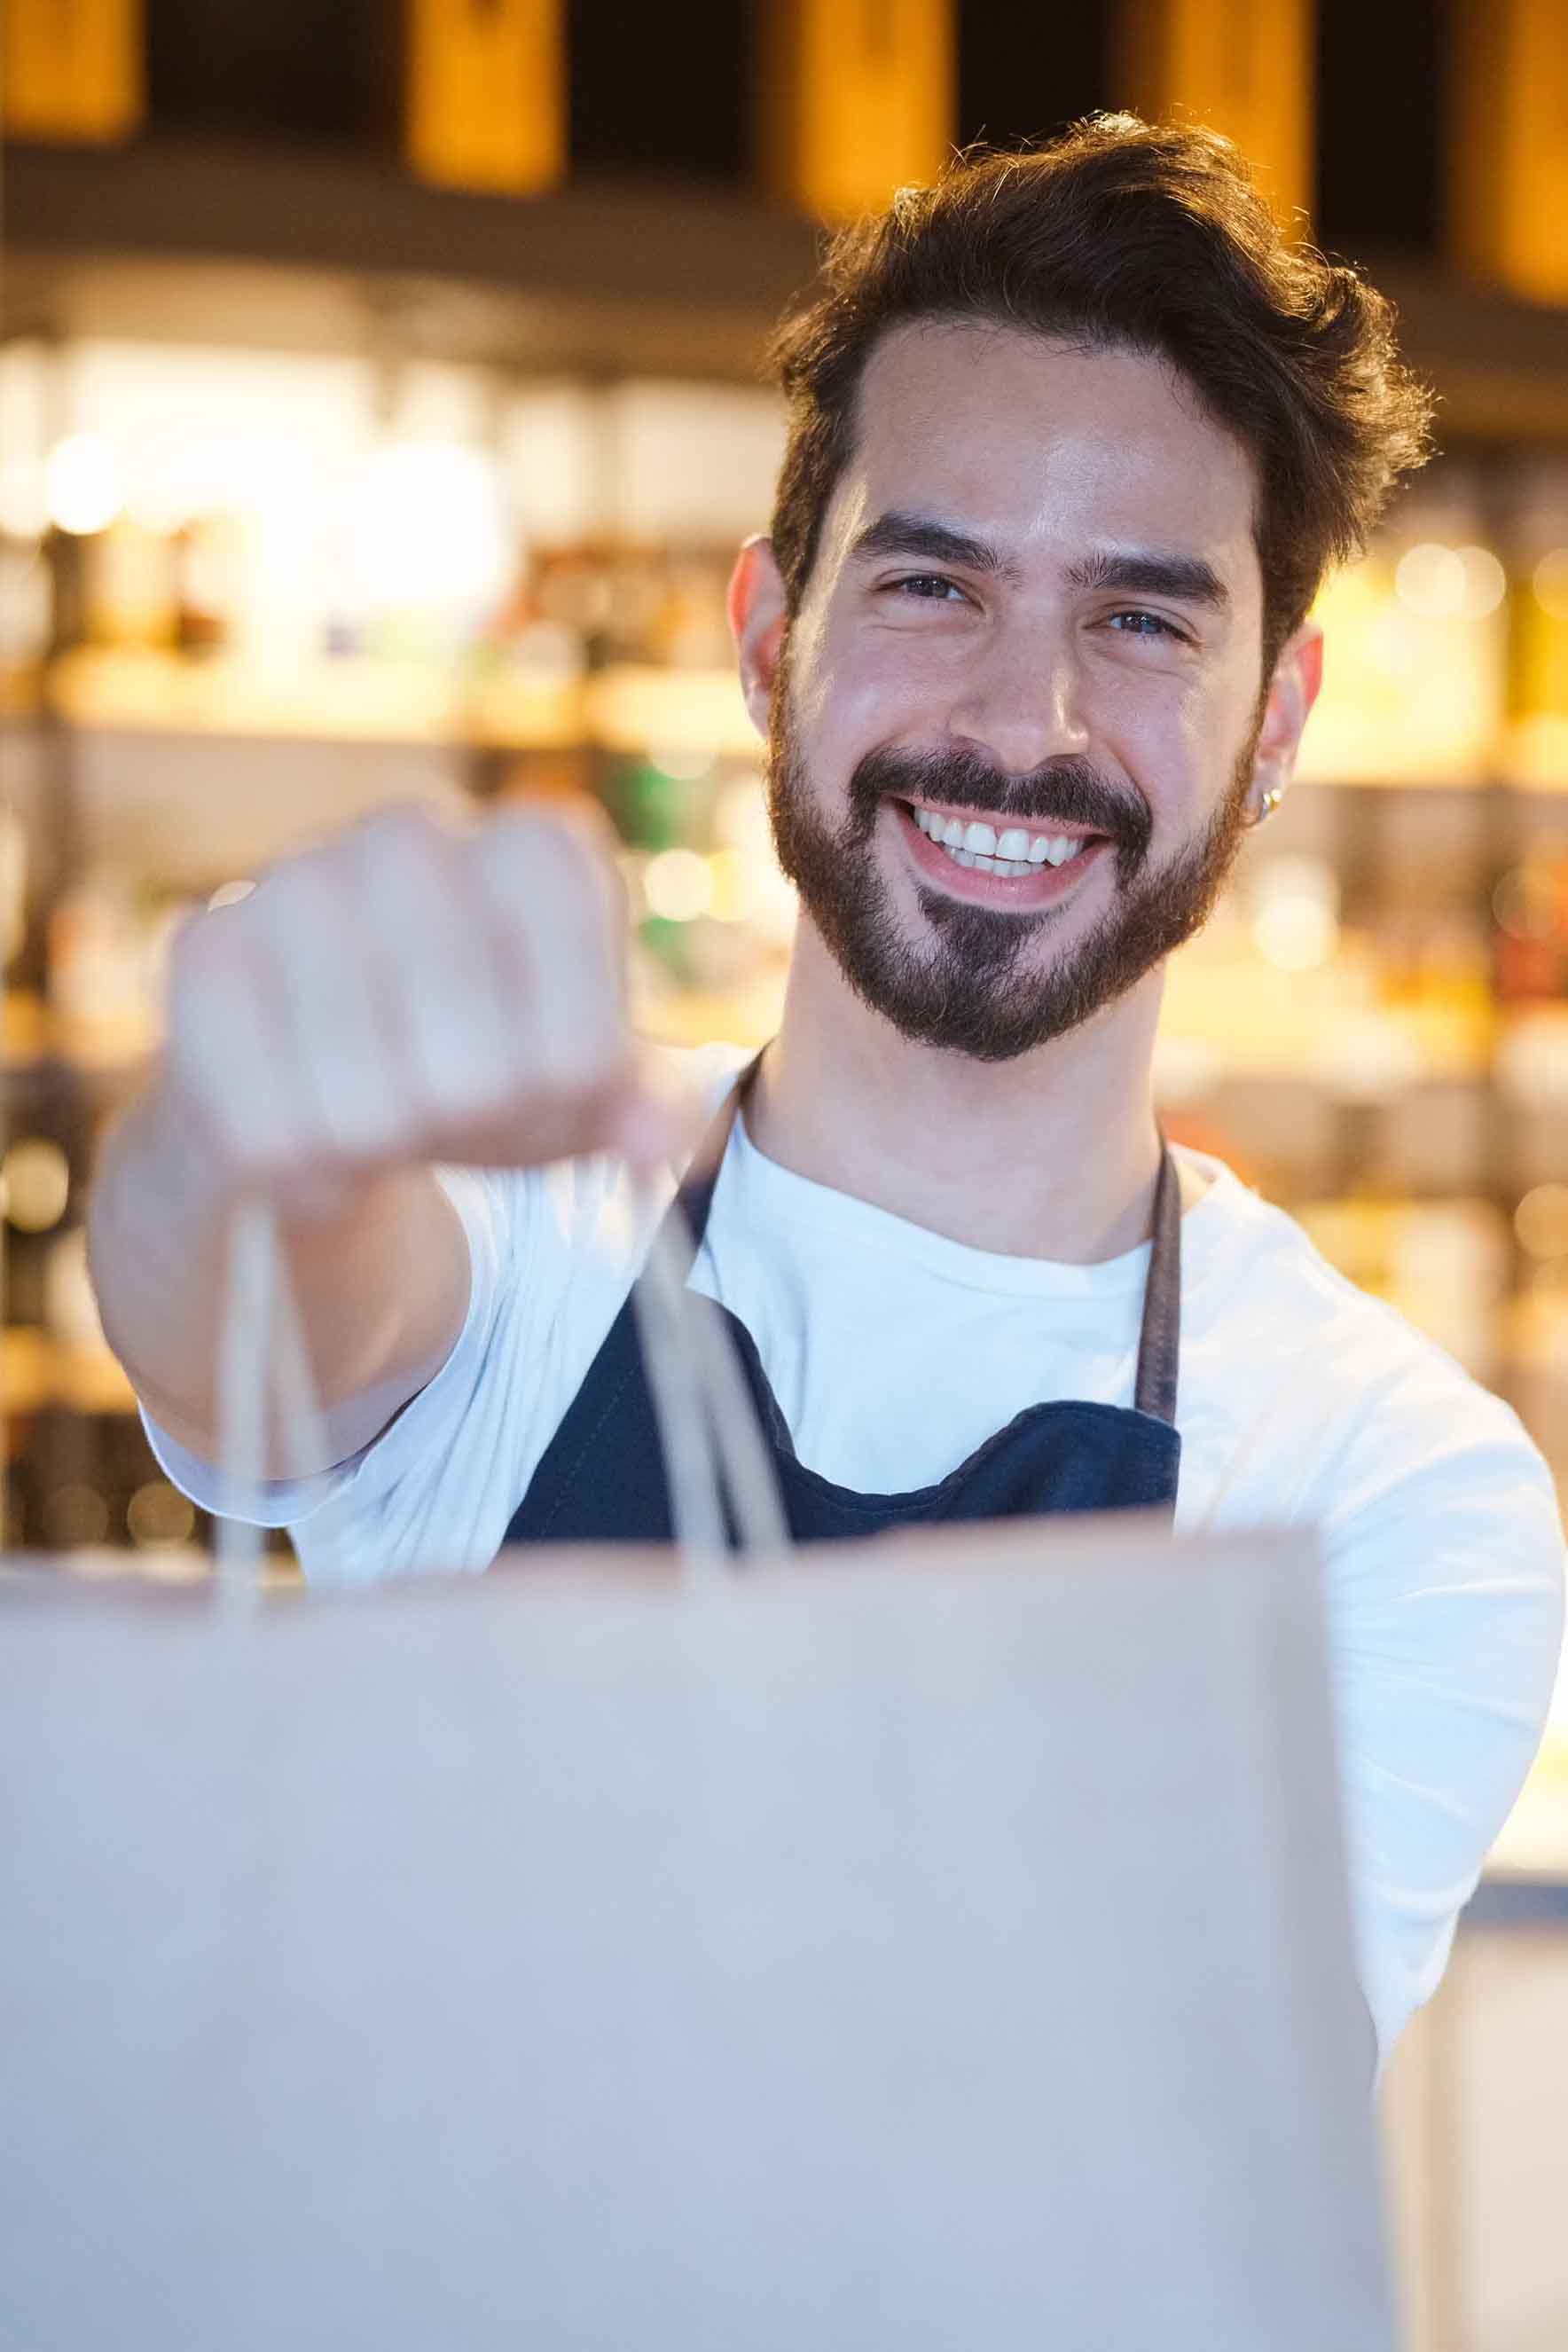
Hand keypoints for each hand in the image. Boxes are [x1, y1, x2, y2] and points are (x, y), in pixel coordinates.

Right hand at [160, 799, 683, 1220]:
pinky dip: (302, 1167)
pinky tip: (313, 1134)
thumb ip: (639, 1113)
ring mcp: (297, 880)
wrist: (324, 1079)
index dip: (569, 1096)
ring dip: (386, 1151)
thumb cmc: (483, 1066)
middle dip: (477, 1129)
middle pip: (477, 1071)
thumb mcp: (578, 1091)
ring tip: (388, 1123)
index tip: (556, 1089)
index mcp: (540, 853)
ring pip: (369, 1107)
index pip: (583, 1037)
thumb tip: (661, 1143)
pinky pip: (269, 1125)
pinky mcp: (204, 946)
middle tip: (463, 1116)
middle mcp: (414, 837)